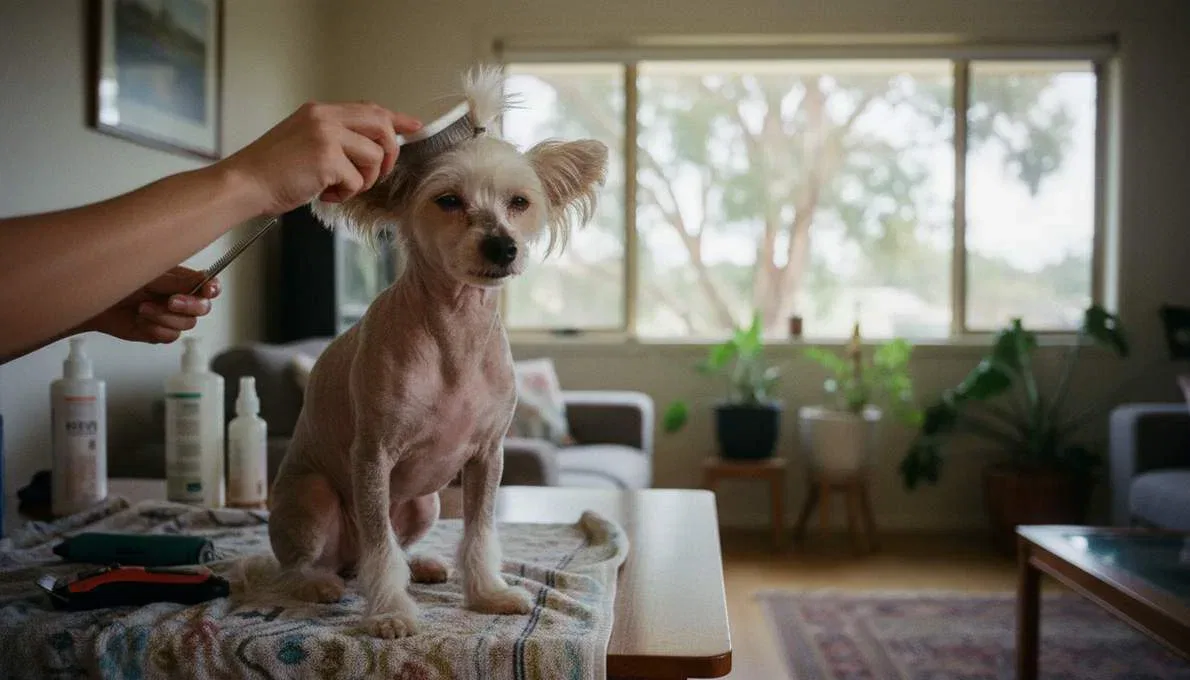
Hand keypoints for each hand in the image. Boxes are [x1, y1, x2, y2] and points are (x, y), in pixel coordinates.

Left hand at [84, 267, 218, 343]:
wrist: (95, 303)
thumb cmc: (118, 282)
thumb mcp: (149, 276)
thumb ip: (177, 281)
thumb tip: (202, 279)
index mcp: (181, 281)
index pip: (208, 286)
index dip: (212, 289)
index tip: (208, 290)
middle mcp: (180, 299)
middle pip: (202, 308)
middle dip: (188, 306)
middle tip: (170, 301)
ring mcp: (171, 317)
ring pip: (186, 324)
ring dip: (164, 317)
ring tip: (143, 308)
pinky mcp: (160, 332)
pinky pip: (170, 336)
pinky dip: (155, 329)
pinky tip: (141, 321)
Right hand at [220, 101, 422, 215]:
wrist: (245, 183)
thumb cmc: (271, 170)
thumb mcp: (304, 141)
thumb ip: (335, 137)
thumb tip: (371, 147)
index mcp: (320, 111)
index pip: (369, 108)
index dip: (396, 118)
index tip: (414, 126)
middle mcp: (325, 118)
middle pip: (381, 127)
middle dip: (388, 155)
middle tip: (375, 175)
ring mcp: (326, 136)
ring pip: (373, 157)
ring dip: (363, 180)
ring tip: (339, 187)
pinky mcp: (327, 159)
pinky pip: (357, 180)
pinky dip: (346, 194)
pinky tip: (326, 194)